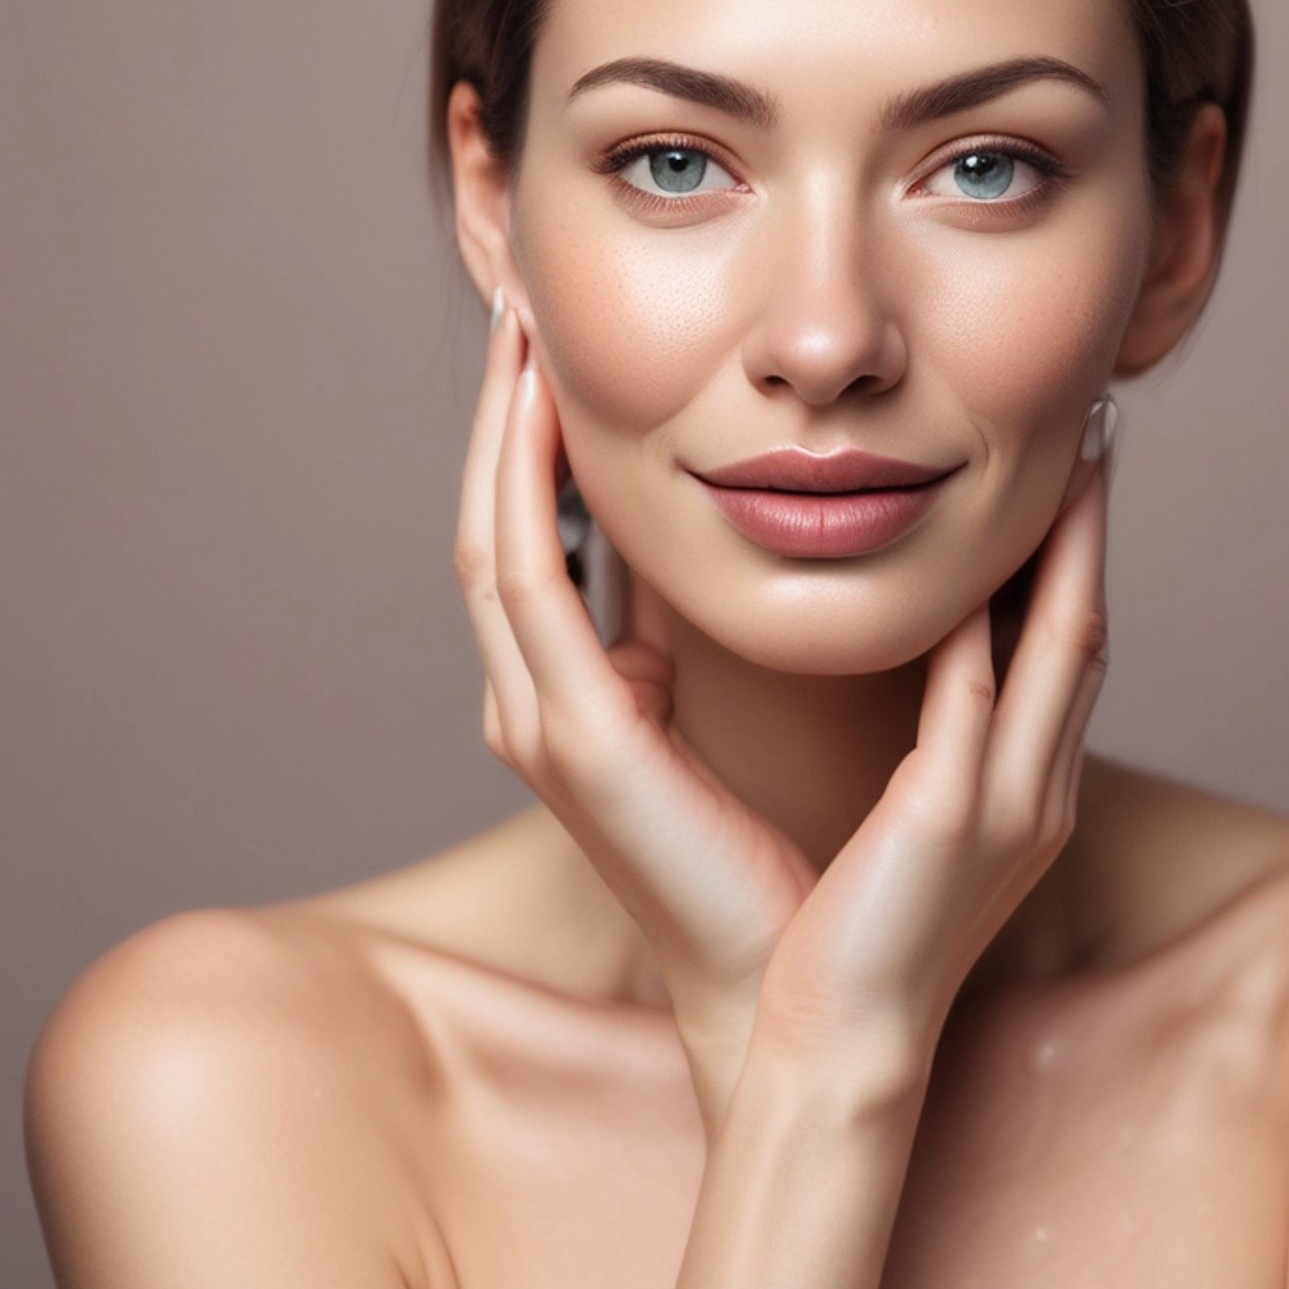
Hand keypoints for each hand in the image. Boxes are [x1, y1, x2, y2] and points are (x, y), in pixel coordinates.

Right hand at [454, 295, 821, 1135]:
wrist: (797, 980)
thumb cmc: (774, 848)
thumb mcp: (718, 708)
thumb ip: (686, 629)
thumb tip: (690, 536)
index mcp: (577, 698)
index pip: (532, 541)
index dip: (527, 444)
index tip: (553, 349)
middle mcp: (536, 704)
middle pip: (492, 523)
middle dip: (499, 417)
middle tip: (518, 307)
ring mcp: (541, 722)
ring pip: (492, 540)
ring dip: (497, 433)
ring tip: (520, 332)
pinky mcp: (576, 740)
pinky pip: (530, 585)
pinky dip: (521, 491)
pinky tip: (538, 411)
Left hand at [748, 400, 1115, 1066]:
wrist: (830, 1048)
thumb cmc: (842, 928)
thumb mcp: (901, 815)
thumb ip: (917, 732)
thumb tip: (897, 639)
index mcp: (1017, 787)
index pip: (1060, 649)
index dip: (1077, 558)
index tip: (1073, 476)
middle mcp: (1033, 789)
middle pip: (1082, 634)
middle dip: (1096, 535)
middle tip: (1096, 439)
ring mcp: (1004, 809)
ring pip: (1056, 656)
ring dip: (1069, 558)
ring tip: (1076, 470)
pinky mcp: (949, 827)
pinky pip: (973, 713)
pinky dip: (982, 641)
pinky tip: (976, 576)